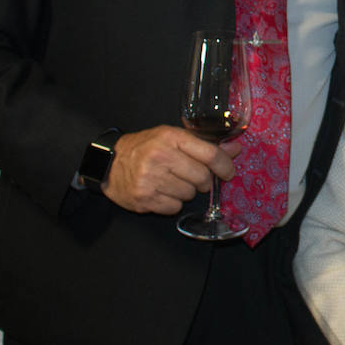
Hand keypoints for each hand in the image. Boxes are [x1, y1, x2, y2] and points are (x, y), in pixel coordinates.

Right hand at [102, 126, 238, 214]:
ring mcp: (151, 178)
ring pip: (189, 194)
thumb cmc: (145, 148)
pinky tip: (161, 192)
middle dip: (202, 181)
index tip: (229, 173)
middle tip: (191, 177)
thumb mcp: (172, 138)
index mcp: (170, 137)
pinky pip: (174, 207)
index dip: (225, 166)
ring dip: (185, 192)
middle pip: (202, 177)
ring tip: (170, 182)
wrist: (108, 163)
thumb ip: (204, 144)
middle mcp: (161, 156)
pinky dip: (172, 203)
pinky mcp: (144, 198)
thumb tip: (236, 149)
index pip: (209, 154)